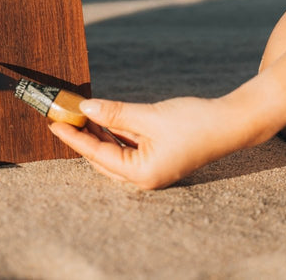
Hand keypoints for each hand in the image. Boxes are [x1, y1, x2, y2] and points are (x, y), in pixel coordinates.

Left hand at [49, 95, 257, 189]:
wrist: (231, 123)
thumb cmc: (194, 122)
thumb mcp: (148, 116)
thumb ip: (114, 113)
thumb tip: (85, 108)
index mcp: (142, 175)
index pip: (97, 155)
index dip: (73, 137)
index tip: (53, 122)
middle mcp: (144, 178)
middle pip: (101, 158)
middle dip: (81, 136)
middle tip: (62, 114)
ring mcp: (150, 169)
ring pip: (112, 152)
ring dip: (95, 133)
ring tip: (76, 113)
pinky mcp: (155, 158)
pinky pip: (125, 147)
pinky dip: (111, 133)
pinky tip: (99, 117)